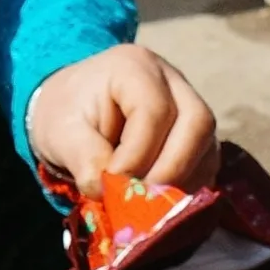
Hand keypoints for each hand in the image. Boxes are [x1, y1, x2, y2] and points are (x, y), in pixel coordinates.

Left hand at [27, 44, 217, 194]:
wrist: (72, 107)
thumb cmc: (66, 113)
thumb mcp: (60, 132)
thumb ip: (84, 158)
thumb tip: (109, 191)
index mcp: (133, 67)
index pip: (154, 110)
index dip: (137, 154)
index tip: (112, 182)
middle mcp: (171, 80)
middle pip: (197, 122)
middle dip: (170, 169)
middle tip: (140, 199)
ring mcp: (189, 104)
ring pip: (208, 144)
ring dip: (182, 181)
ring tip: (146, 201)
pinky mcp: (196, 133)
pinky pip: (207, 161)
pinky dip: (188, 185)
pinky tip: (159, 199)